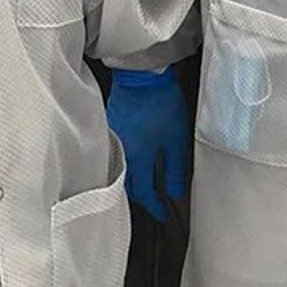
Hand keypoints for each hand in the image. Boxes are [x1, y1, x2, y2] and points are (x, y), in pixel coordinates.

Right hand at [108, 65, 192, 220]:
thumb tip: (175, 192)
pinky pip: (117, 154)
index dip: (155, 206)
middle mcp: (121, 153)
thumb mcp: (176, 138)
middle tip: (154, 201)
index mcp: (137, 159)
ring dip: (132, 181)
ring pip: (121, 170)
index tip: (163, 213)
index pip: (144, 193)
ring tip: (146, 183)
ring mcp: (114, 140)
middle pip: (128, 185)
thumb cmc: (161, 103)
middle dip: (142, 196)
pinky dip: (126, 163)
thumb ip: (175, 168)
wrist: (142, 74)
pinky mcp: (110, 127)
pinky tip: (135, 160)